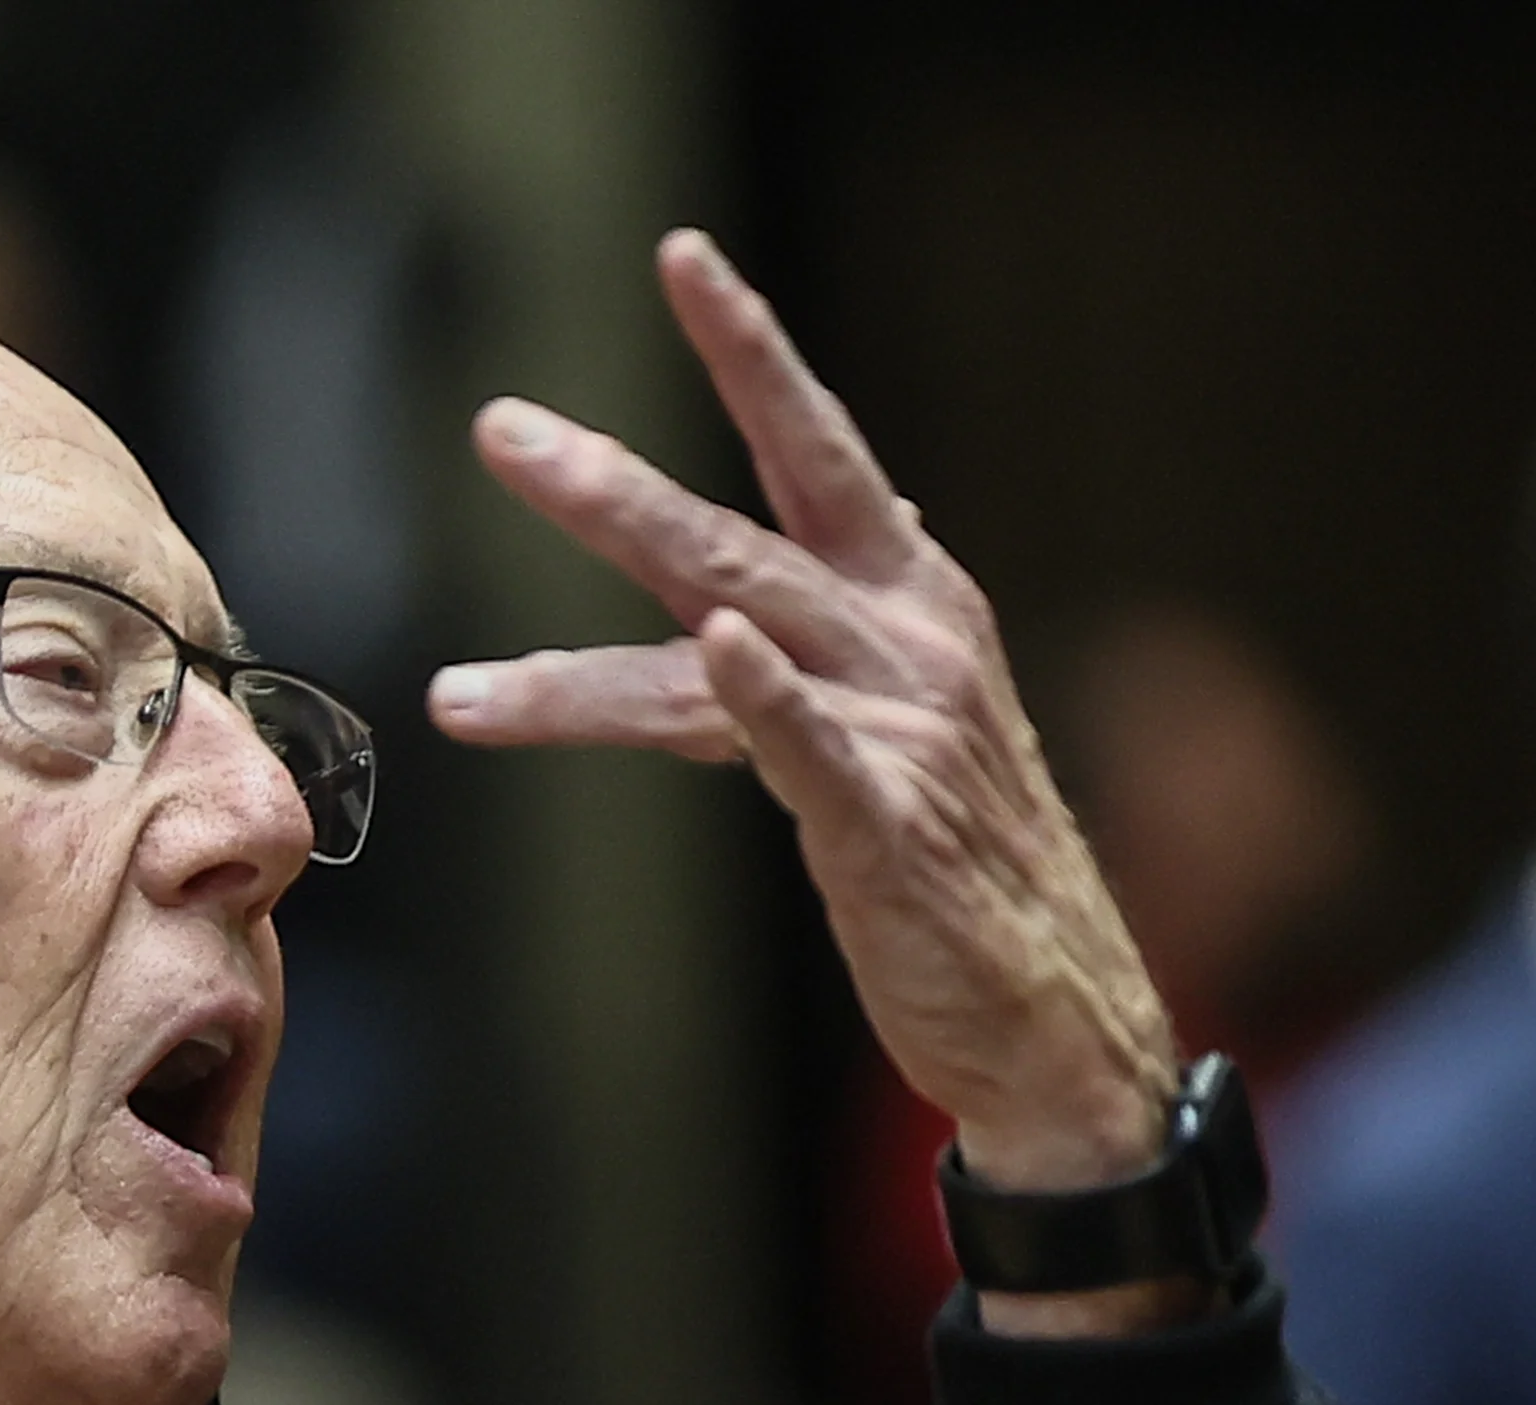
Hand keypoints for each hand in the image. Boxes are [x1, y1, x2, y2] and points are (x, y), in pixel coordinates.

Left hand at [427, 231, 1179, 1202]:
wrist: (1055, 1017)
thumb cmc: (953, 873)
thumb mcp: (871, 739)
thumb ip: (780, 673)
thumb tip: (702, 620)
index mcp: (912, 604)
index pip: (816, 452)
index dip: (752, 351)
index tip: (684, 256)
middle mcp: (910, 645)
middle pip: (737, 539)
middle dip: (611, 484)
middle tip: (502, 430)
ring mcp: (903, 732)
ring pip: (729, 647)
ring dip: (593, 632)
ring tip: (479, 643)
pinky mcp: (889, 830)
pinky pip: (809, 749)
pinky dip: (761, 696)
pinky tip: (715, 643)